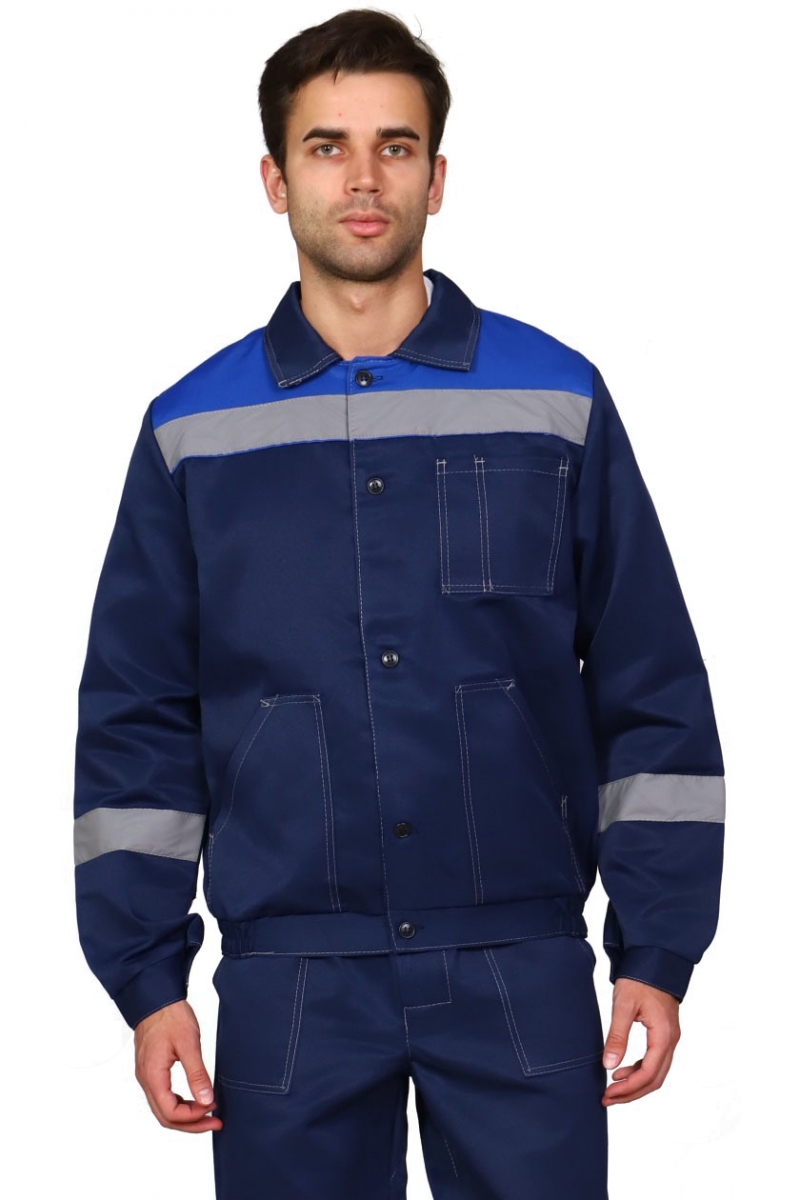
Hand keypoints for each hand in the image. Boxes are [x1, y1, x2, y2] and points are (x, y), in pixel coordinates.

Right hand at [134, 999, 222, 1131]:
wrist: (157, 998)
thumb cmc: (169, 1016)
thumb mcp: (188, 1043)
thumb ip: (197, 1074)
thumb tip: (206, 1099)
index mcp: (152, 1076)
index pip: (170, 1112)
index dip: (193, 1117)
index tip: (213, 1109)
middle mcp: (146, 1080)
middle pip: (165, 1117)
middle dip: (191, 1124)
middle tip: (214, 1122)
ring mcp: (147, 1076)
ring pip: (163, 1109)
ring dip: (186, 1116)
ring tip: (208, 1113)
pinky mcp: (152, 1070)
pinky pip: (163, 1096)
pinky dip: (179, 1103)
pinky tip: (194, 1100)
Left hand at [601, 977, 680, 1105]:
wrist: (655, 959)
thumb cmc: (640, 978)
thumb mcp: (624, 1006)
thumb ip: (617, 1036)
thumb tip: (609, 1065)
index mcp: (663, 1036)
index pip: (648, 1074)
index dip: (628, 1088)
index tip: (608, 1094)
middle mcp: (671, 1040)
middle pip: (655, 1079)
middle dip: (631, 1093)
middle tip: (608, 1098)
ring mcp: (670, 1038)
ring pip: (656, 1073)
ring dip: (635, 1084)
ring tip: (612, 1088)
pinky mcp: (664, 1034)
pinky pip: (655, 1061)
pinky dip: (639, 1071)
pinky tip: (622, 1070)